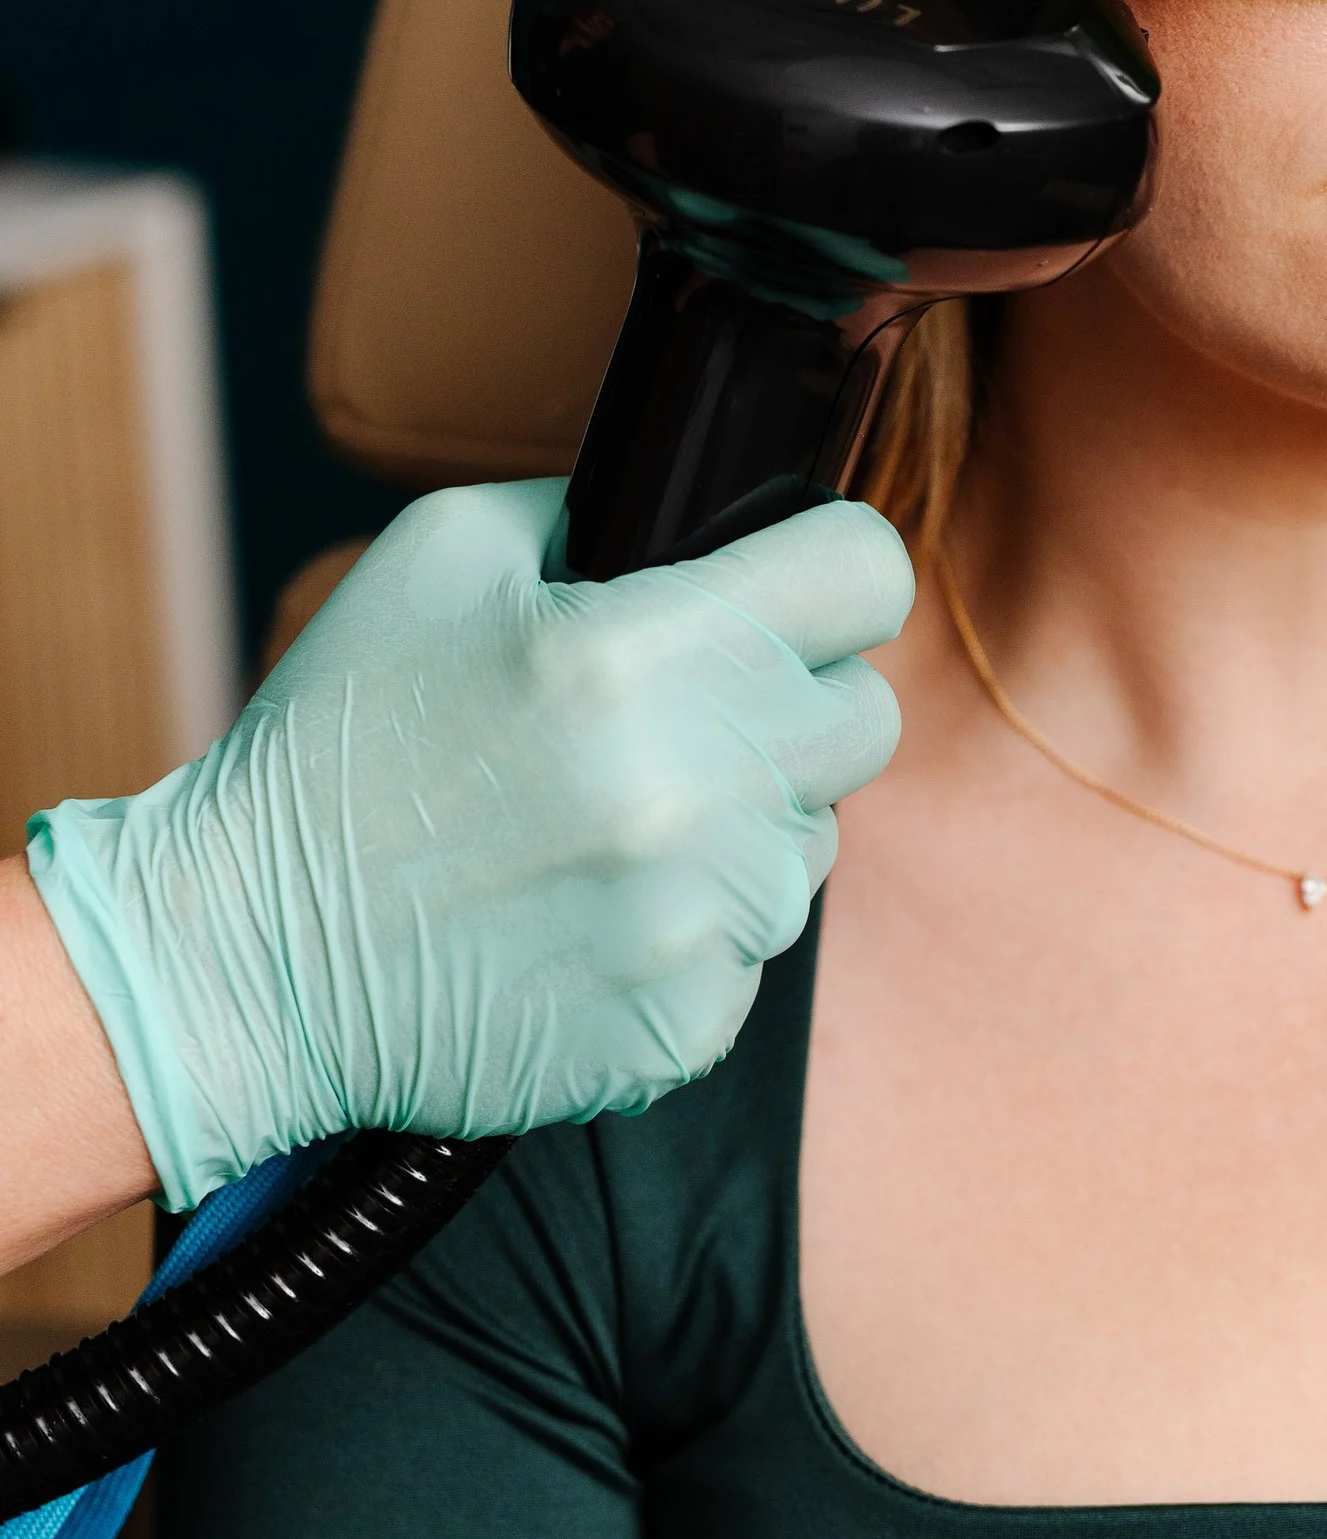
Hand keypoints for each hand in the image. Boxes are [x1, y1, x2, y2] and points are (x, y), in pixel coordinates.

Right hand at [25, 479, 912, 1207]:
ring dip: (739, 828)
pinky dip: (689, 934)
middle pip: (864, 717)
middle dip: (788, 703)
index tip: (793, 594)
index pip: (867, 575)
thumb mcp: (444, 555)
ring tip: (604, 827)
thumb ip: (597, 511)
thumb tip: (717, 516)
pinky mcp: (683, 1027)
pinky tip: (586, 917)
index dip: (831, 572)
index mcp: (641, 653)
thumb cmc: (340, 744)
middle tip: (681, 717)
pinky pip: (752, 954)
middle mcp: (692, 788)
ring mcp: (695, 920)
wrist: (248, 957)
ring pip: (810, 844)